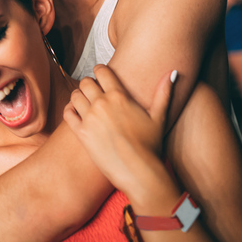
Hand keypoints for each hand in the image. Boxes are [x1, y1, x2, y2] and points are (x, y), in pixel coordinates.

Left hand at [63, 64, 174, 192]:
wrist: (139, 171)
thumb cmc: (151, 145)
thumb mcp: (159, 117)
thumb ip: (164, 93)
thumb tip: (173, 73)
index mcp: (119, 96)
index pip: (101, 71)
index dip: (100, 71)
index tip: (101, 74)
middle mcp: (101, 104)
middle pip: (85, 82)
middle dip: (89, 84)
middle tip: (93, 90)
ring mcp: (89, 118)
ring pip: (75, 95)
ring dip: (79, 96)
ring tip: (85, 102)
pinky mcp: (81, 133)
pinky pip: (67, 113)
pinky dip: (70, 110)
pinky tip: (76, 113)